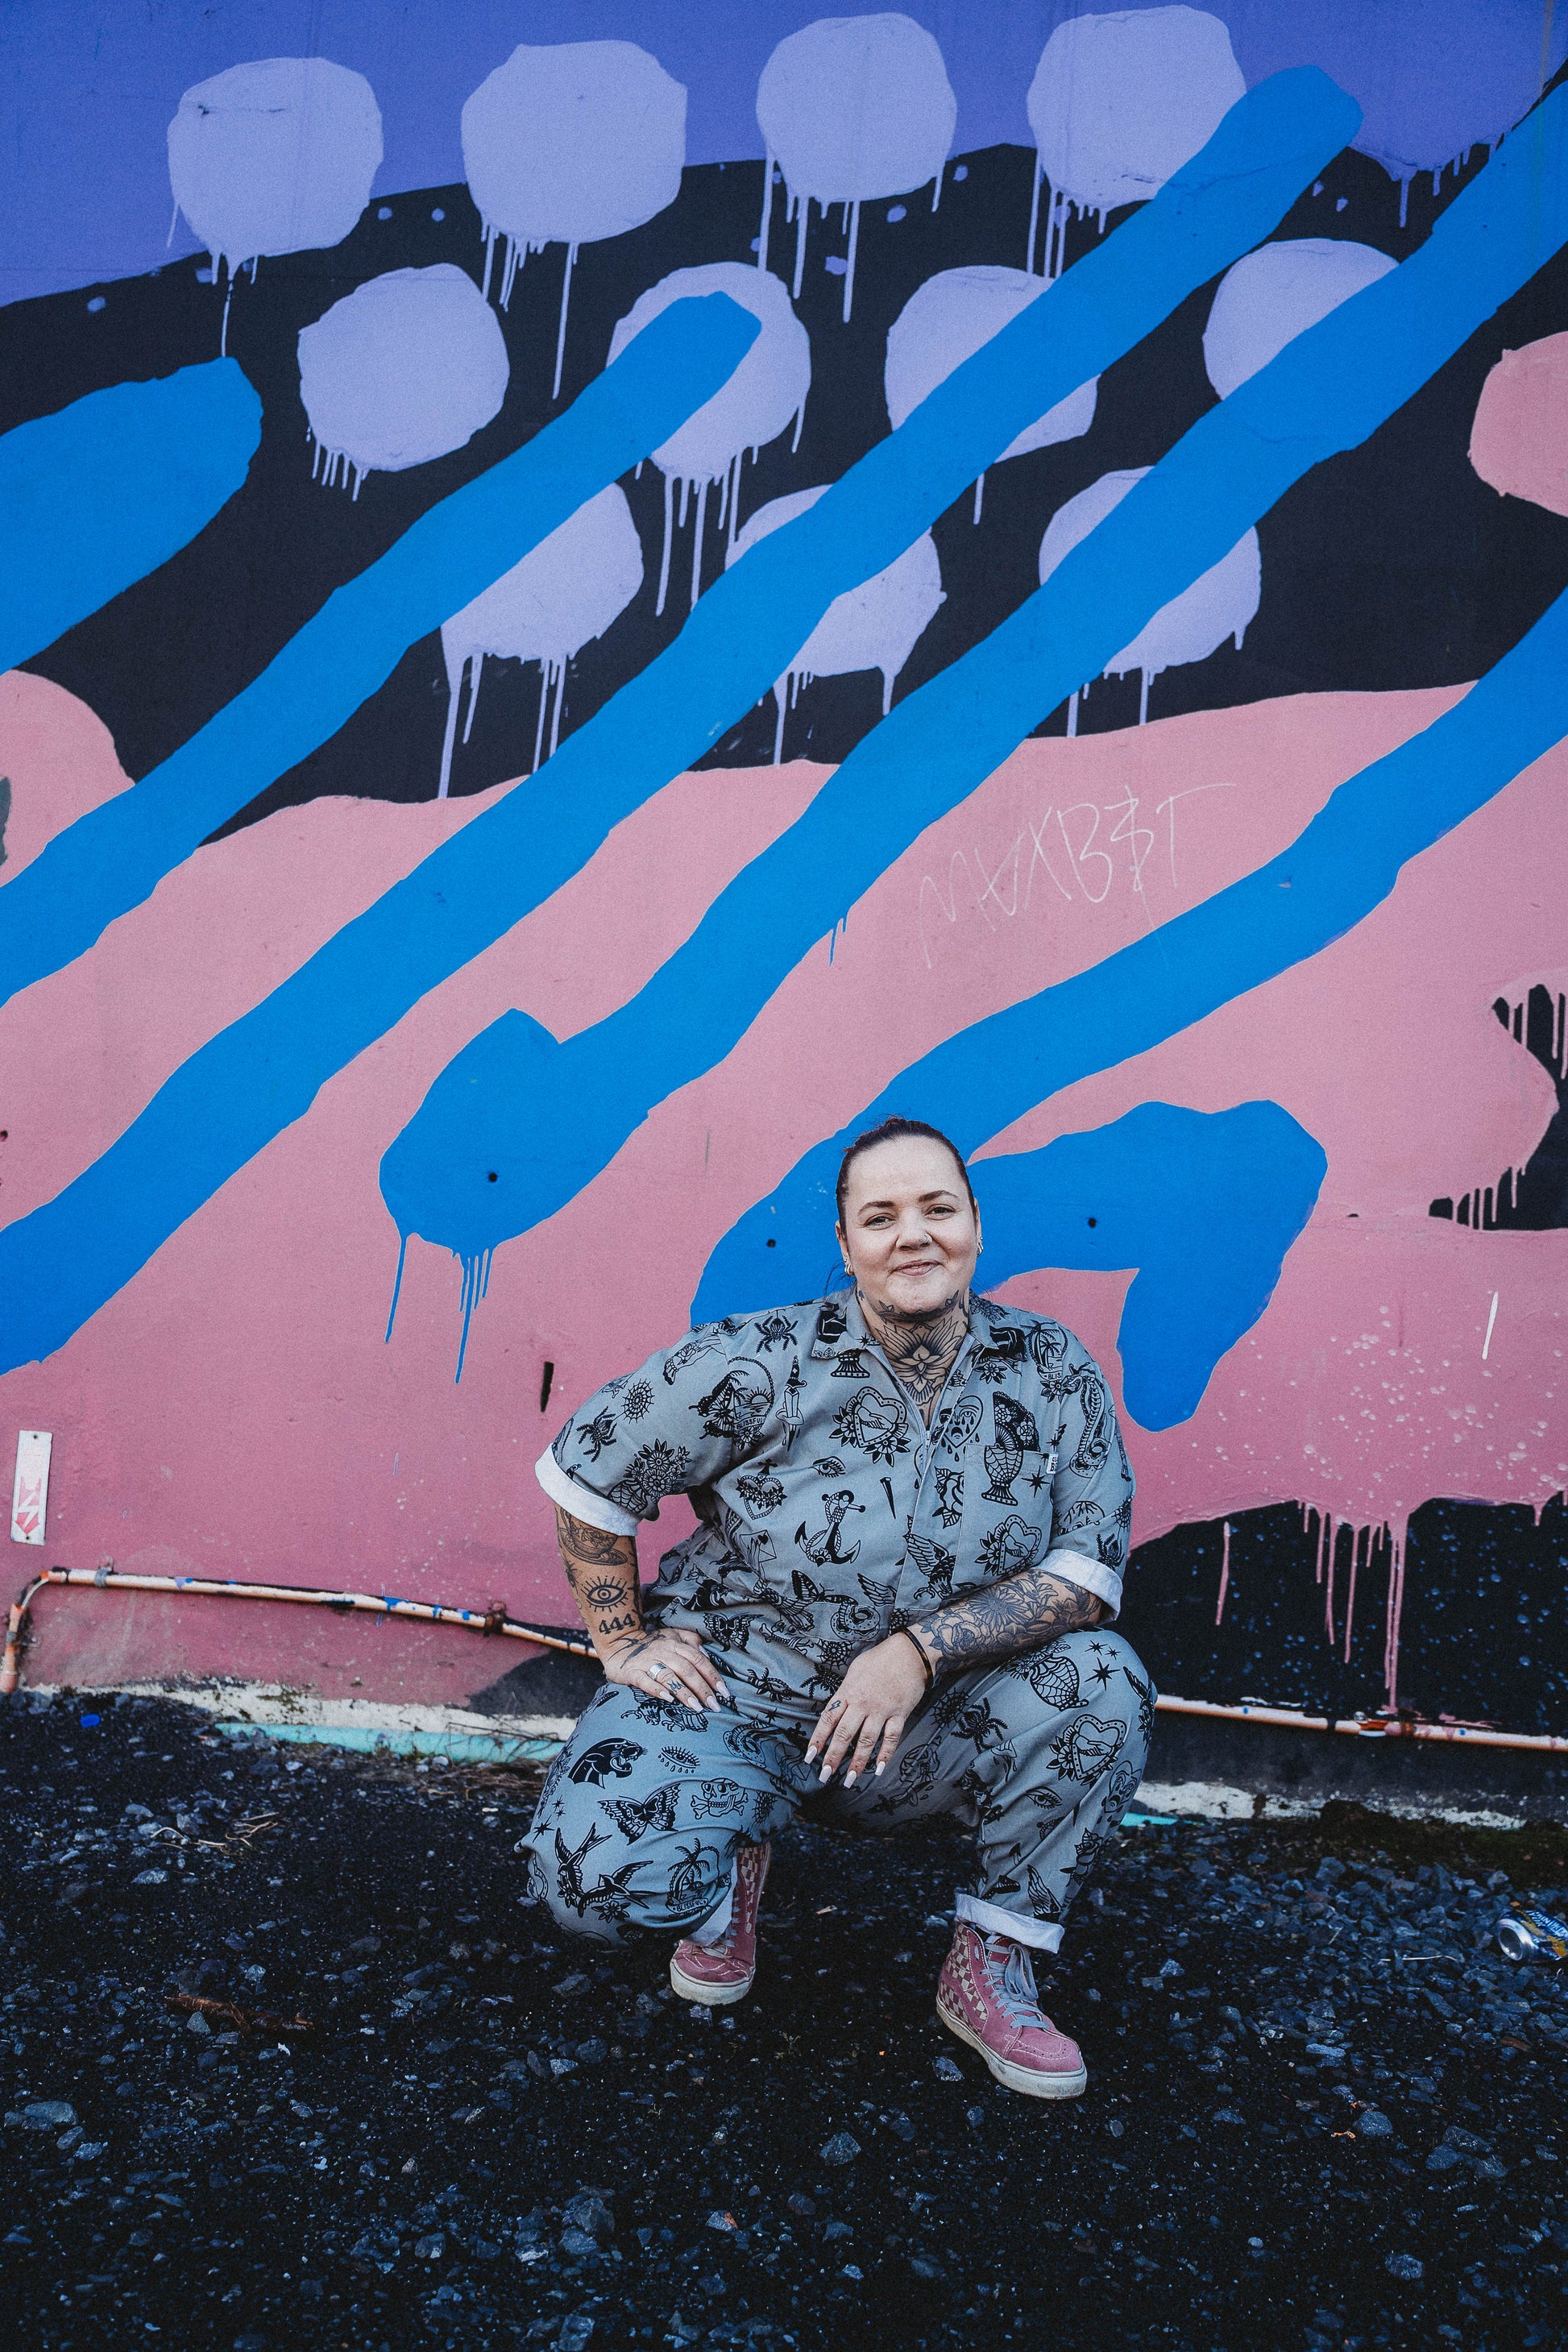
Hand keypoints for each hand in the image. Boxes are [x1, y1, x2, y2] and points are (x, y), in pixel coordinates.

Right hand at [599, 1625, 728, 1712]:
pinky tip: (668, 1700)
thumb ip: (690, 1641)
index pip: (698, 1659)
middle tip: (714, 1705)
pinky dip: (657, 1690)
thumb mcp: (672, 1636)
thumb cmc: (651, 1644)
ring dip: (684, 1692)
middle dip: (702, 1689)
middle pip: (687, 1670)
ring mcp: (647, 1661)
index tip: (724, 1693)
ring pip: (669, 1676)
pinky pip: (645, 1681)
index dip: (712, 1676)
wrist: (618, 1644)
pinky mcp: (632, 1672)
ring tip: (696, 1708)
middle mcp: (663, 1651)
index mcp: (675, 1644)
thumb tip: (706, 1653)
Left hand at [805, 1631, 928, 1786]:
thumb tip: (836, 1709)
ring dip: (857, 1762)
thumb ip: (845, 1691)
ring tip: (849, 1780)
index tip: (810, 1756)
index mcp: (848, 1692)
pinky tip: (878, 1769)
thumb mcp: (854, 1670)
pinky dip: (885, 1754)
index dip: (818, 1739)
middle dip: (833, 1757)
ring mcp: (882, 1709)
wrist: (910, 1652)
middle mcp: (862, 1703)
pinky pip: (891, 1738)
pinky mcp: (899, 1713)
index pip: (828, 1720)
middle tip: (825, 1775)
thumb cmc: (880, 1658)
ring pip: (866, 1740)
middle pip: (844, 1734)